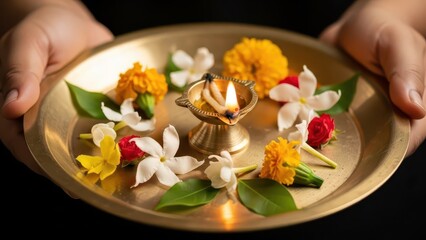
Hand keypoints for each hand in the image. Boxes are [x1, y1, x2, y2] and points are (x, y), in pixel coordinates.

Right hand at [0, 2, 112, 174]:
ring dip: (93, 161)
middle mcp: (43, 116)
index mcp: (20, 107)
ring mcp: (68, 116)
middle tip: (90, 186)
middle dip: (70, 169)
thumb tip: (12, 106)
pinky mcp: (91, 111)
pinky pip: (99, 129)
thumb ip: (20, 71)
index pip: (22, 143)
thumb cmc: (44, 27)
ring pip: (76, 144)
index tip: (60, 175)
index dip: (39, 162)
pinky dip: (111, 141)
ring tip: (112, 178)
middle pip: (51, 150)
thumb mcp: (29, 43)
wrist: (72, 22)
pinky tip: (128, 150)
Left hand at [320, 0, 425, 156]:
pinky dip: (317, 126)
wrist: (354, 25)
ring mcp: (362, 114)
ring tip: (310, 137)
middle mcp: (388, 114)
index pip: (408, 138)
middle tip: (328, 145)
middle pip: (377, 143)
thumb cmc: (381, 31)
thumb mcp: (397, 45)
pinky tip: (301, 124)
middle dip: (356, 149)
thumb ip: (407, 73)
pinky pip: (329, 125)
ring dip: (332, 140)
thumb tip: (416, 110)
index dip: (391, 150)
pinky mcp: (340, 111)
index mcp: (413, 103)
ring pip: (351, 138)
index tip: (366, 153)